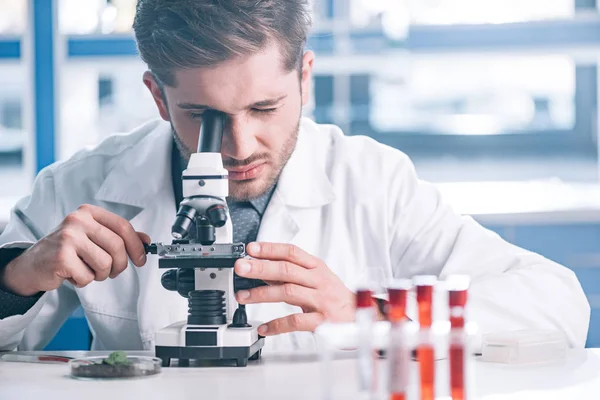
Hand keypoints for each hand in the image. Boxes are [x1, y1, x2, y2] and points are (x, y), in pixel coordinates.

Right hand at [1, 204, 149, 296]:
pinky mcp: (61, 257)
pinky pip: (87, 277)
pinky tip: (72, 274)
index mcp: (88, 212)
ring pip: (105, 264)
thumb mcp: (93, 237)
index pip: (123, 226)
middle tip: (112, 272)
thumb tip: (146, 240)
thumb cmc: (66, 250)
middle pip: (117, 246)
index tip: (141, 259)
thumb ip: (118, 236)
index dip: (136, 245)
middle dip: (120, 265)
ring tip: (86, 270)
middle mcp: (77, 221)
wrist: (32, 264)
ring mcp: (68, 238)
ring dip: (100, 275)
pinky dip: (83, 281)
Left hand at [234, 242, 355, 335]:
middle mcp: (319, 281)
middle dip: (261, 268)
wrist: (362, 317)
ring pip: (289, 292)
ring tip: (243, 296)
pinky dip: (277, 325)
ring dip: (262, 294)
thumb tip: (261, 269)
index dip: (271, 249)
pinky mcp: (322, 321)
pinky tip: (263, 328)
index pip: (292, 252)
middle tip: (241, 268)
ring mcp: (321, 301)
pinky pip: (296, 321)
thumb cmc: (335, 297)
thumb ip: (290, 275)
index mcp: (317, 267)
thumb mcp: (316, 279)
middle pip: (287, 270)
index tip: (251, 249)